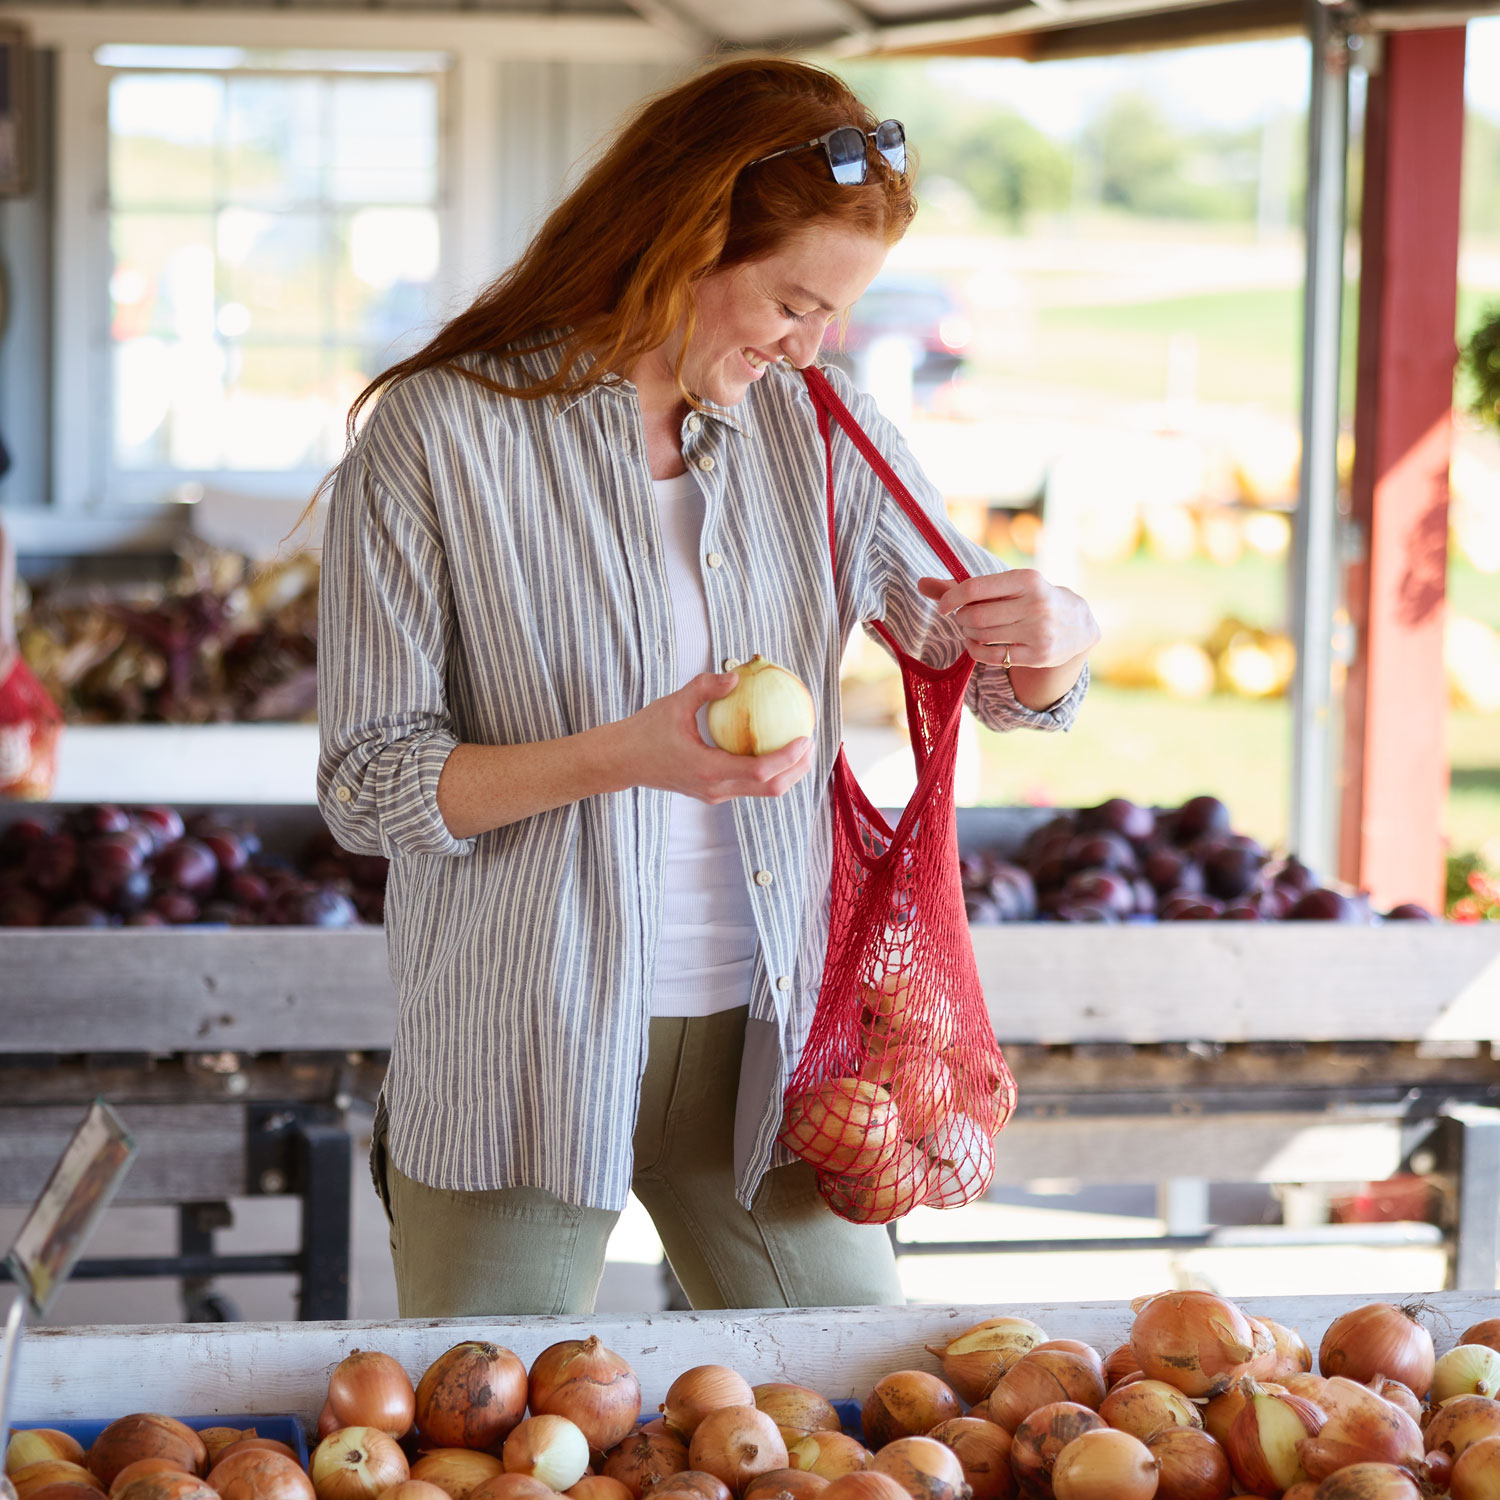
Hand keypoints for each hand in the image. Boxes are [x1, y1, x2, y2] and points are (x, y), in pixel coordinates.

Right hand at [617, 671, 816, 803]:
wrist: (622, 761)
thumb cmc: (645, 730)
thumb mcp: (675, 702)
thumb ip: (706, 687)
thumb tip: (737, 675)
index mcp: (709, 770)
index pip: (761, 771)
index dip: (789, 757)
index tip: (806, 737)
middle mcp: (716, 788)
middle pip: (771, 789)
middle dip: (798, 770)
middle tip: (812, 743)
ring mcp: (715, 794)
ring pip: (763, 792)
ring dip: (787, 773)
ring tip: (801, 748)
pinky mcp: (713, 792)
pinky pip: (749, 785)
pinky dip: (769, 771)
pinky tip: (774, 747)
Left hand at [917, 569, 1099, 669]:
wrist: (1079, 624)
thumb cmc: (1033, 599)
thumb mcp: (1009, 585)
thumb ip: (965, 586)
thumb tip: (920, 583)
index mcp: (1027, 579)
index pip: (976, 587)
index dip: (951, 598)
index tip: (943, 607)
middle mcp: (1035, 604)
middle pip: (976, 614)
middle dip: (961, 618)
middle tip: (963, 618)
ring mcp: (1038, 632)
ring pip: (982, 635)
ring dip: (968, 633)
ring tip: (971, 629)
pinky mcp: (1038, 655)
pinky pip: (992, 656)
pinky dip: (976, 650)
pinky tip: (977, 643)